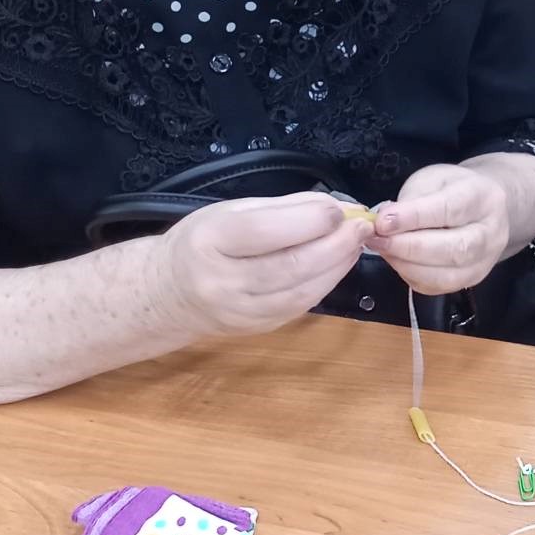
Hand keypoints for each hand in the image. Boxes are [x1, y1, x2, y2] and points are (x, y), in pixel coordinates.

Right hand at [159, 192, 371, 336]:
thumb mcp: (232, 210)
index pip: (266, 231)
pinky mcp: (259, 328)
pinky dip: (327, 282)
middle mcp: (223, 282)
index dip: (310, 220)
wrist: (171, 293)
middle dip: (336, 244)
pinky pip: (302, 305)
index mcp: (211, 242)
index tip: (340, 209)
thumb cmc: (204, 241)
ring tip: (356, 243)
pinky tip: (338, 264)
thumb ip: (285, 207)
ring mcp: (241, 311)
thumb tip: (336, 207)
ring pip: (303, 290)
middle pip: (292, 265)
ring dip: (339, 265)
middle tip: (363, 226)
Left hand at [368, 163, 510, 294]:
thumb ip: (411, 200)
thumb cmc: (452, 189)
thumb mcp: (432, 179)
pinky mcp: (471, 280)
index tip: (382, 222)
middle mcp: (491, 233)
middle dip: (409, 247)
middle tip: (377, 239)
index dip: (414, 217)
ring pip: (446, 275)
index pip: (450, 210)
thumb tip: (384, 224)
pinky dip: (411, 275)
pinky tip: (397, 260)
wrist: (484, 208)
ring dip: (407, 265)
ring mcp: (484, 262)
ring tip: (383, 249)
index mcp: (484, 198)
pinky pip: (438, 287)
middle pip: (454, 249)